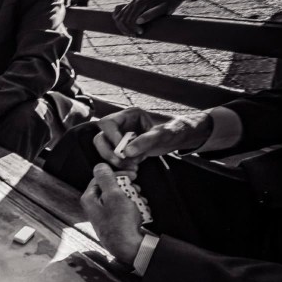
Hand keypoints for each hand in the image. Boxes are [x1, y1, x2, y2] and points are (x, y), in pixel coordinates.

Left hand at [80, 163, 143, 265]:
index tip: (131, 175)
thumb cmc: (120, 223)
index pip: (101, 178)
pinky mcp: (113, 223)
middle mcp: (94, 208)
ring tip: (141, 201)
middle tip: (137, 189)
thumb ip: (106, 179)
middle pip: (110, 188)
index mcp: (89, 199)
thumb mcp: (114, 196)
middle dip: (126, 187)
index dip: (117, 174)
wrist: (129, 248)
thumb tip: (99, 166)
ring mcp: (104, 216)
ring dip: (132, 197)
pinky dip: (133, 208)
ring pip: (119, 199)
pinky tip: (140, 211)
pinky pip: (123, 210)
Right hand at [93, 107, 213, 168]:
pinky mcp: (124, 148)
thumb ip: (146, 141)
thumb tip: (126, 152)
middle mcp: (121, 125)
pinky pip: (114, 157)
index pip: (107, 123)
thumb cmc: (175, 130)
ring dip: (114, 160)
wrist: (181, 137)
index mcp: (129, 115)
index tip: (122, 150)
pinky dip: (121, 164)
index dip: (111, 137)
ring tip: (132, 166)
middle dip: (109, 152)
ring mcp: (121, 137)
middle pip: (100, 137)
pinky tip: (135, 166)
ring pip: (104, 149)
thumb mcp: (163, 134)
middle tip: (123, 161)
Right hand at [112, 0, 181, 35]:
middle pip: (122, 19)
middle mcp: (133, 2)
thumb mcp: (162, 10)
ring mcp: (130, 3)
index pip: (130, 19)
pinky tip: (124, 26)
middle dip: (127, 30)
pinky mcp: (129, 5)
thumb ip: (151, 14)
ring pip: (118, 18)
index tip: (141, 32)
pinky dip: (117, 20)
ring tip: (130, 33)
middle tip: (135, 35)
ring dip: (122, 28)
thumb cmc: (166, 5)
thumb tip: (138, 21)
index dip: (133, 28)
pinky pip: (117, 12)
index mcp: (139, 3)